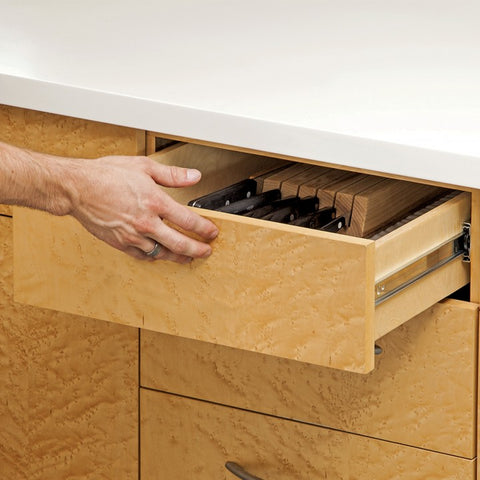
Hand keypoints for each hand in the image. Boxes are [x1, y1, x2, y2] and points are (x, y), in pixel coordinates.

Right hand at [69, 155, 217, 262]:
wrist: (77, 188)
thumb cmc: (106, 175)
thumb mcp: (143, 167)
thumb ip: (172, 175)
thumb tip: (194, 176)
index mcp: (155, 202)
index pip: (189, 222)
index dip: (204, 230)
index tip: (212, 233)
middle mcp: (146, 223)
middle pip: (180, 244)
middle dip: (198, 250)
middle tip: (206, 252)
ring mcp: (133, 236)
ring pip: (162, 253)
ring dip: (179, 257)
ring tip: (188, 258)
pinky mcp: (120, 244)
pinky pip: (143, 256)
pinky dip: (155, 257)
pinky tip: (161, 256)